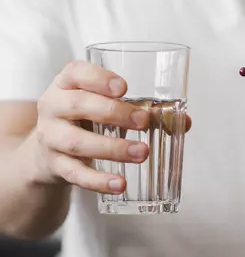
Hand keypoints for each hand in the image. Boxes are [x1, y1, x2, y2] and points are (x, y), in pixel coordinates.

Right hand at [33, 61, 189, 193]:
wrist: (48, 152)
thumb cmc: (86, 121)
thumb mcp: (104, 108)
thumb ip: (143, 111)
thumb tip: (184, 122)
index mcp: (67, 84)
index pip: (76, 72)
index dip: (98, 78)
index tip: (124, 88)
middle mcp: (54, 107)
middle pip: (78, 104)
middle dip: (113, 113)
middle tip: (144, 122)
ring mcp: (50, 137)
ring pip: (78, 142)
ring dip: (113, 148)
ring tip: (142, 153)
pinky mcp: (54, 165)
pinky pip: (76, 174)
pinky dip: (99, 181)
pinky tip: (120, 184)